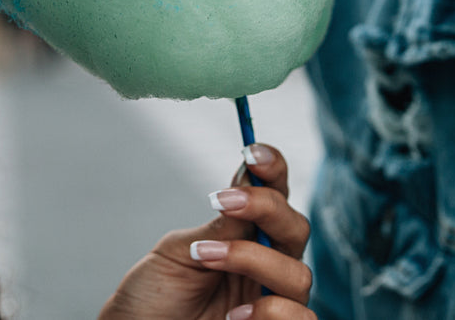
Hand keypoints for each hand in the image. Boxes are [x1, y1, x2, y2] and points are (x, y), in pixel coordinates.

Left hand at [99, 144, 314, 319]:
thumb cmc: (153, 300)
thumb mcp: (181, 252)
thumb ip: (221, 226)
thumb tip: (250, 180)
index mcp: (246, 236)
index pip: (275, 195)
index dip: (273, 169)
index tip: (252, 151)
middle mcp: (266, 265)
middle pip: (296, 227)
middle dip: (266, 207)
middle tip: (223, 201)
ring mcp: (273, 300)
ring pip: (298, 274)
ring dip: (251, 260)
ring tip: (206, 259)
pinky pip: (301, 317)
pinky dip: (271, 313)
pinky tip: (234, 317)